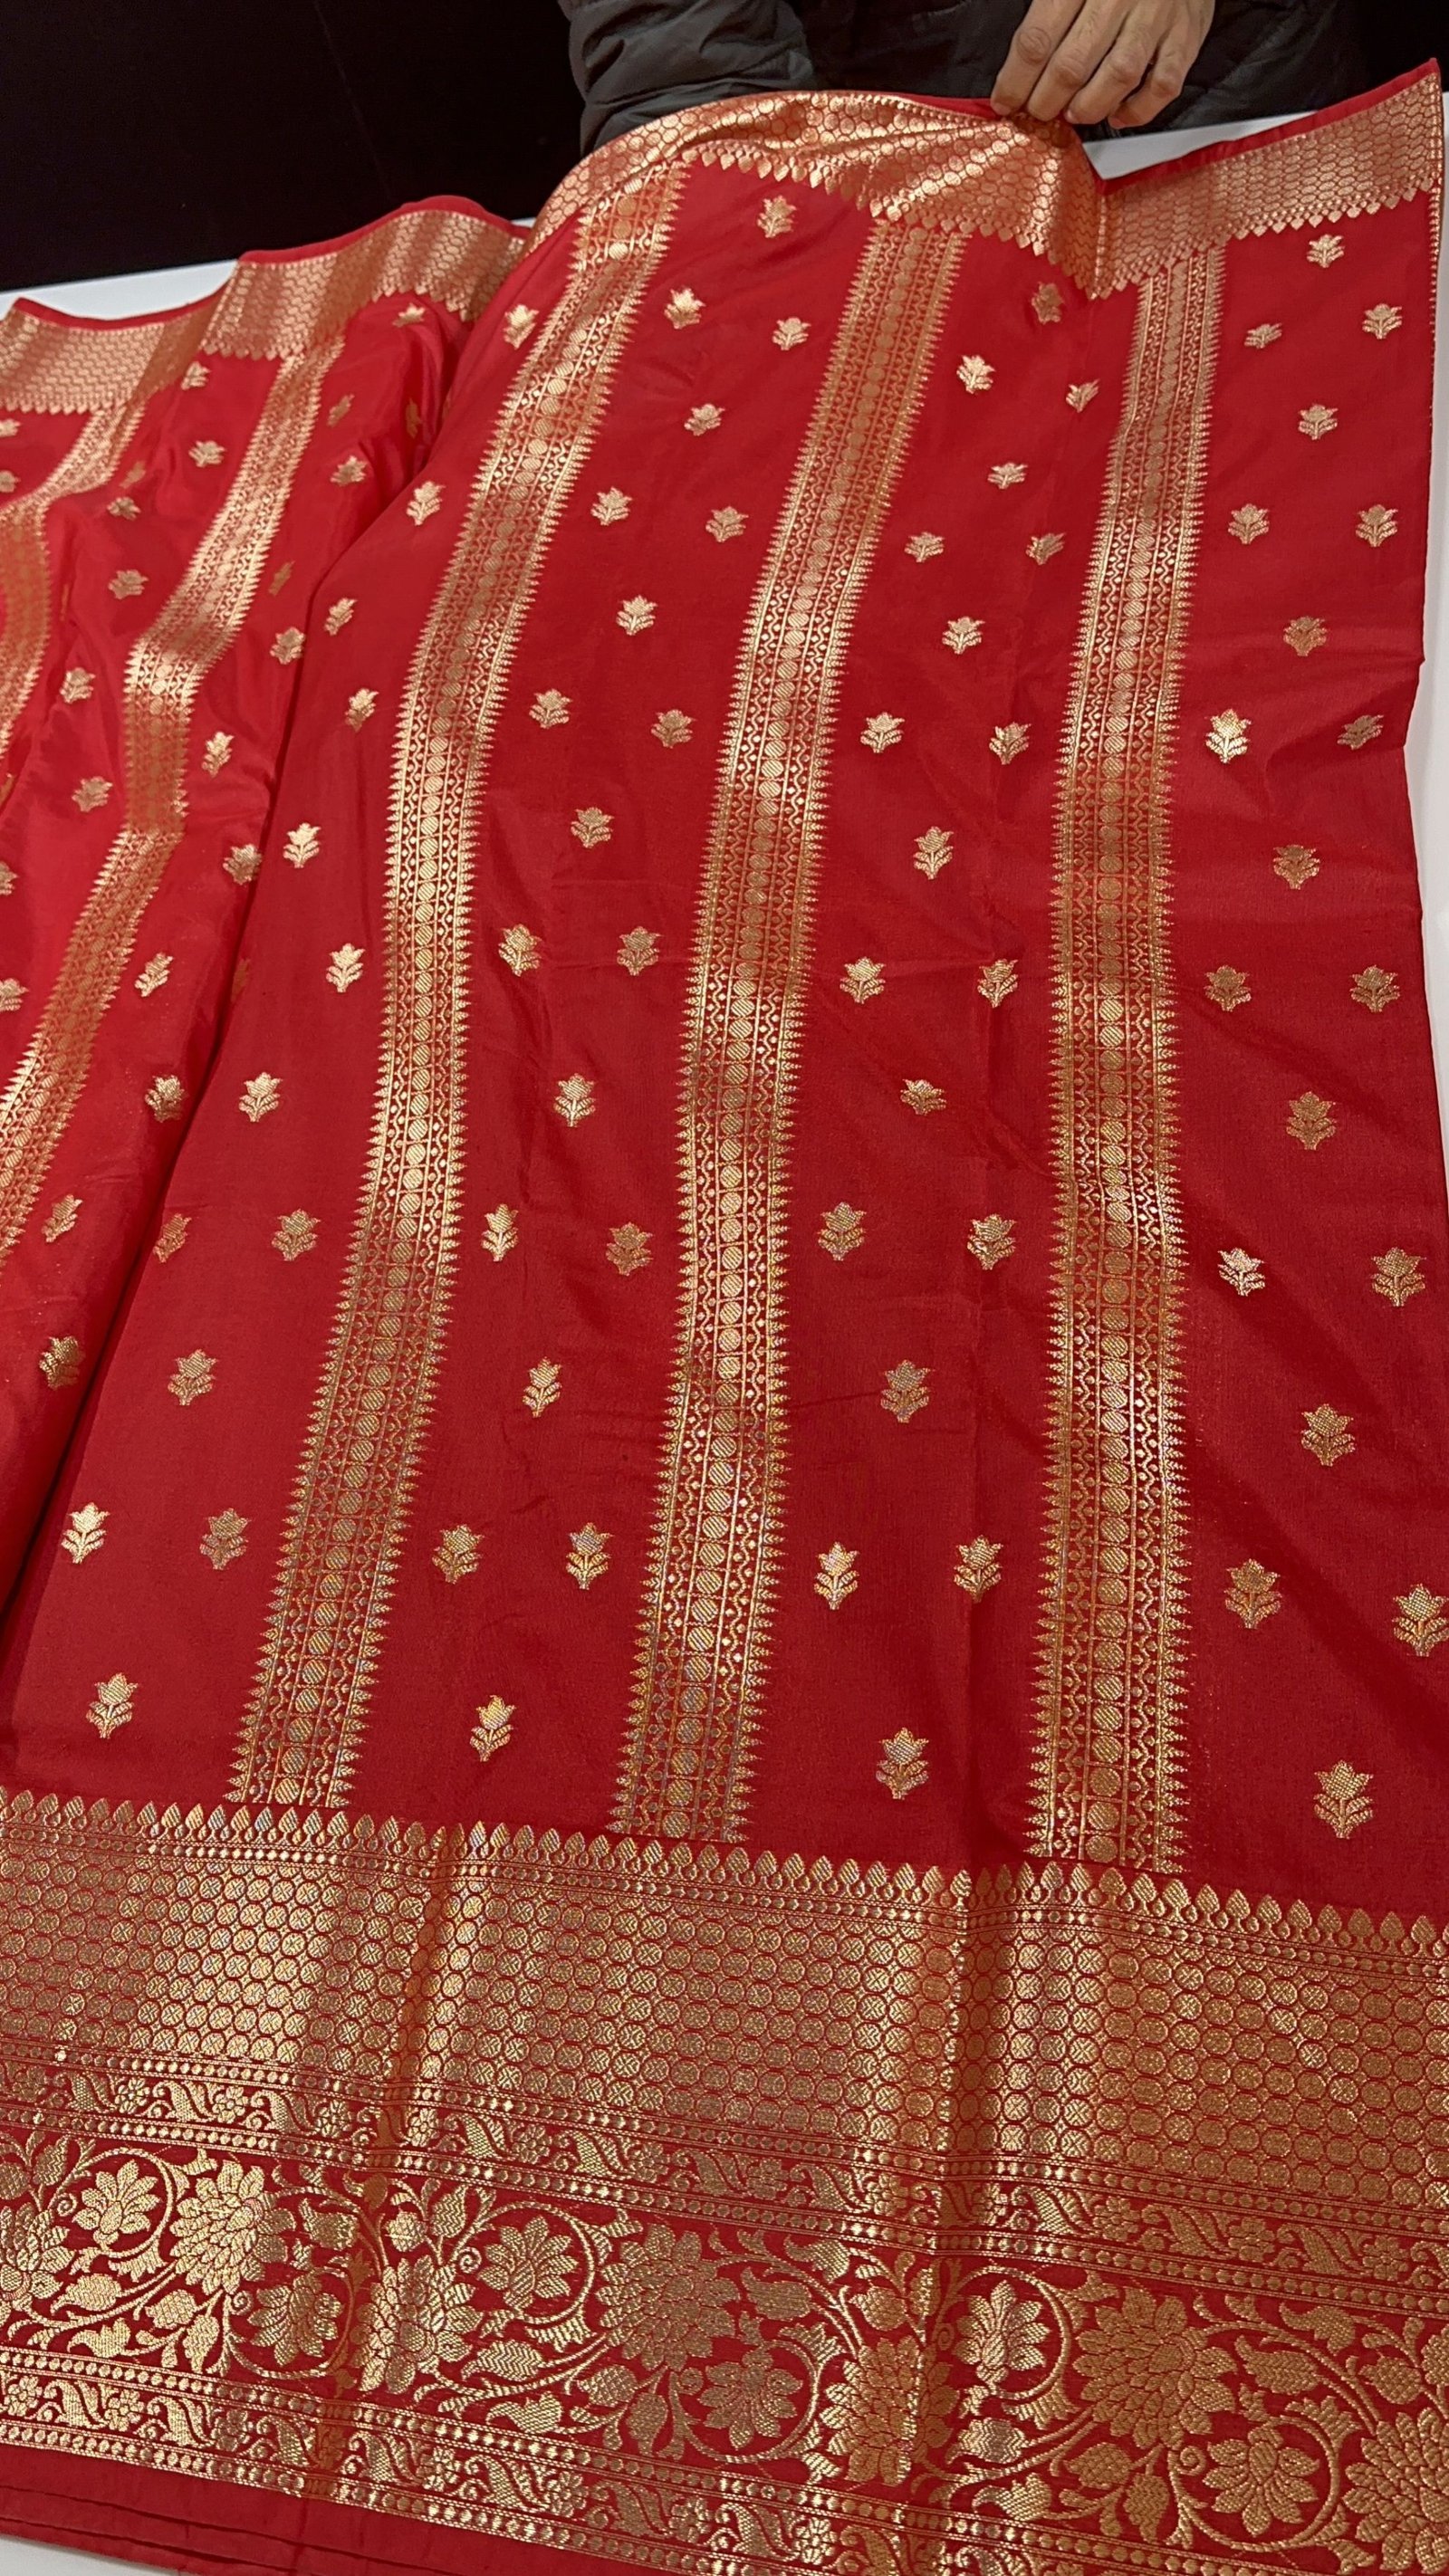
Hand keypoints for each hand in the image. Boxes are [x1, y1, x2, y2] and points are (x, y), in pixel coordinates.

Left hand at [990, 0, 1213, 128]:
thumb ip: (1046, 11)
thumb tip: (1018, 64)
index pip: (1037, 40)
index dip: (1015, 80)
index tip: (1005, 100)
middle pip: (1071, 67)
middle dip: (1046, 102)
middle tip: (1038, 110)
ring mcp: (1155, 16)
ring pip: (1115, 79)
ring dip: (1087, 108)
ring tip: (1072, 113)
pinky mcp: (1185, 35)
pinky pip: (1161, 86)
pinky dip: (1137, 110)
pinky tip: (1118, 113)